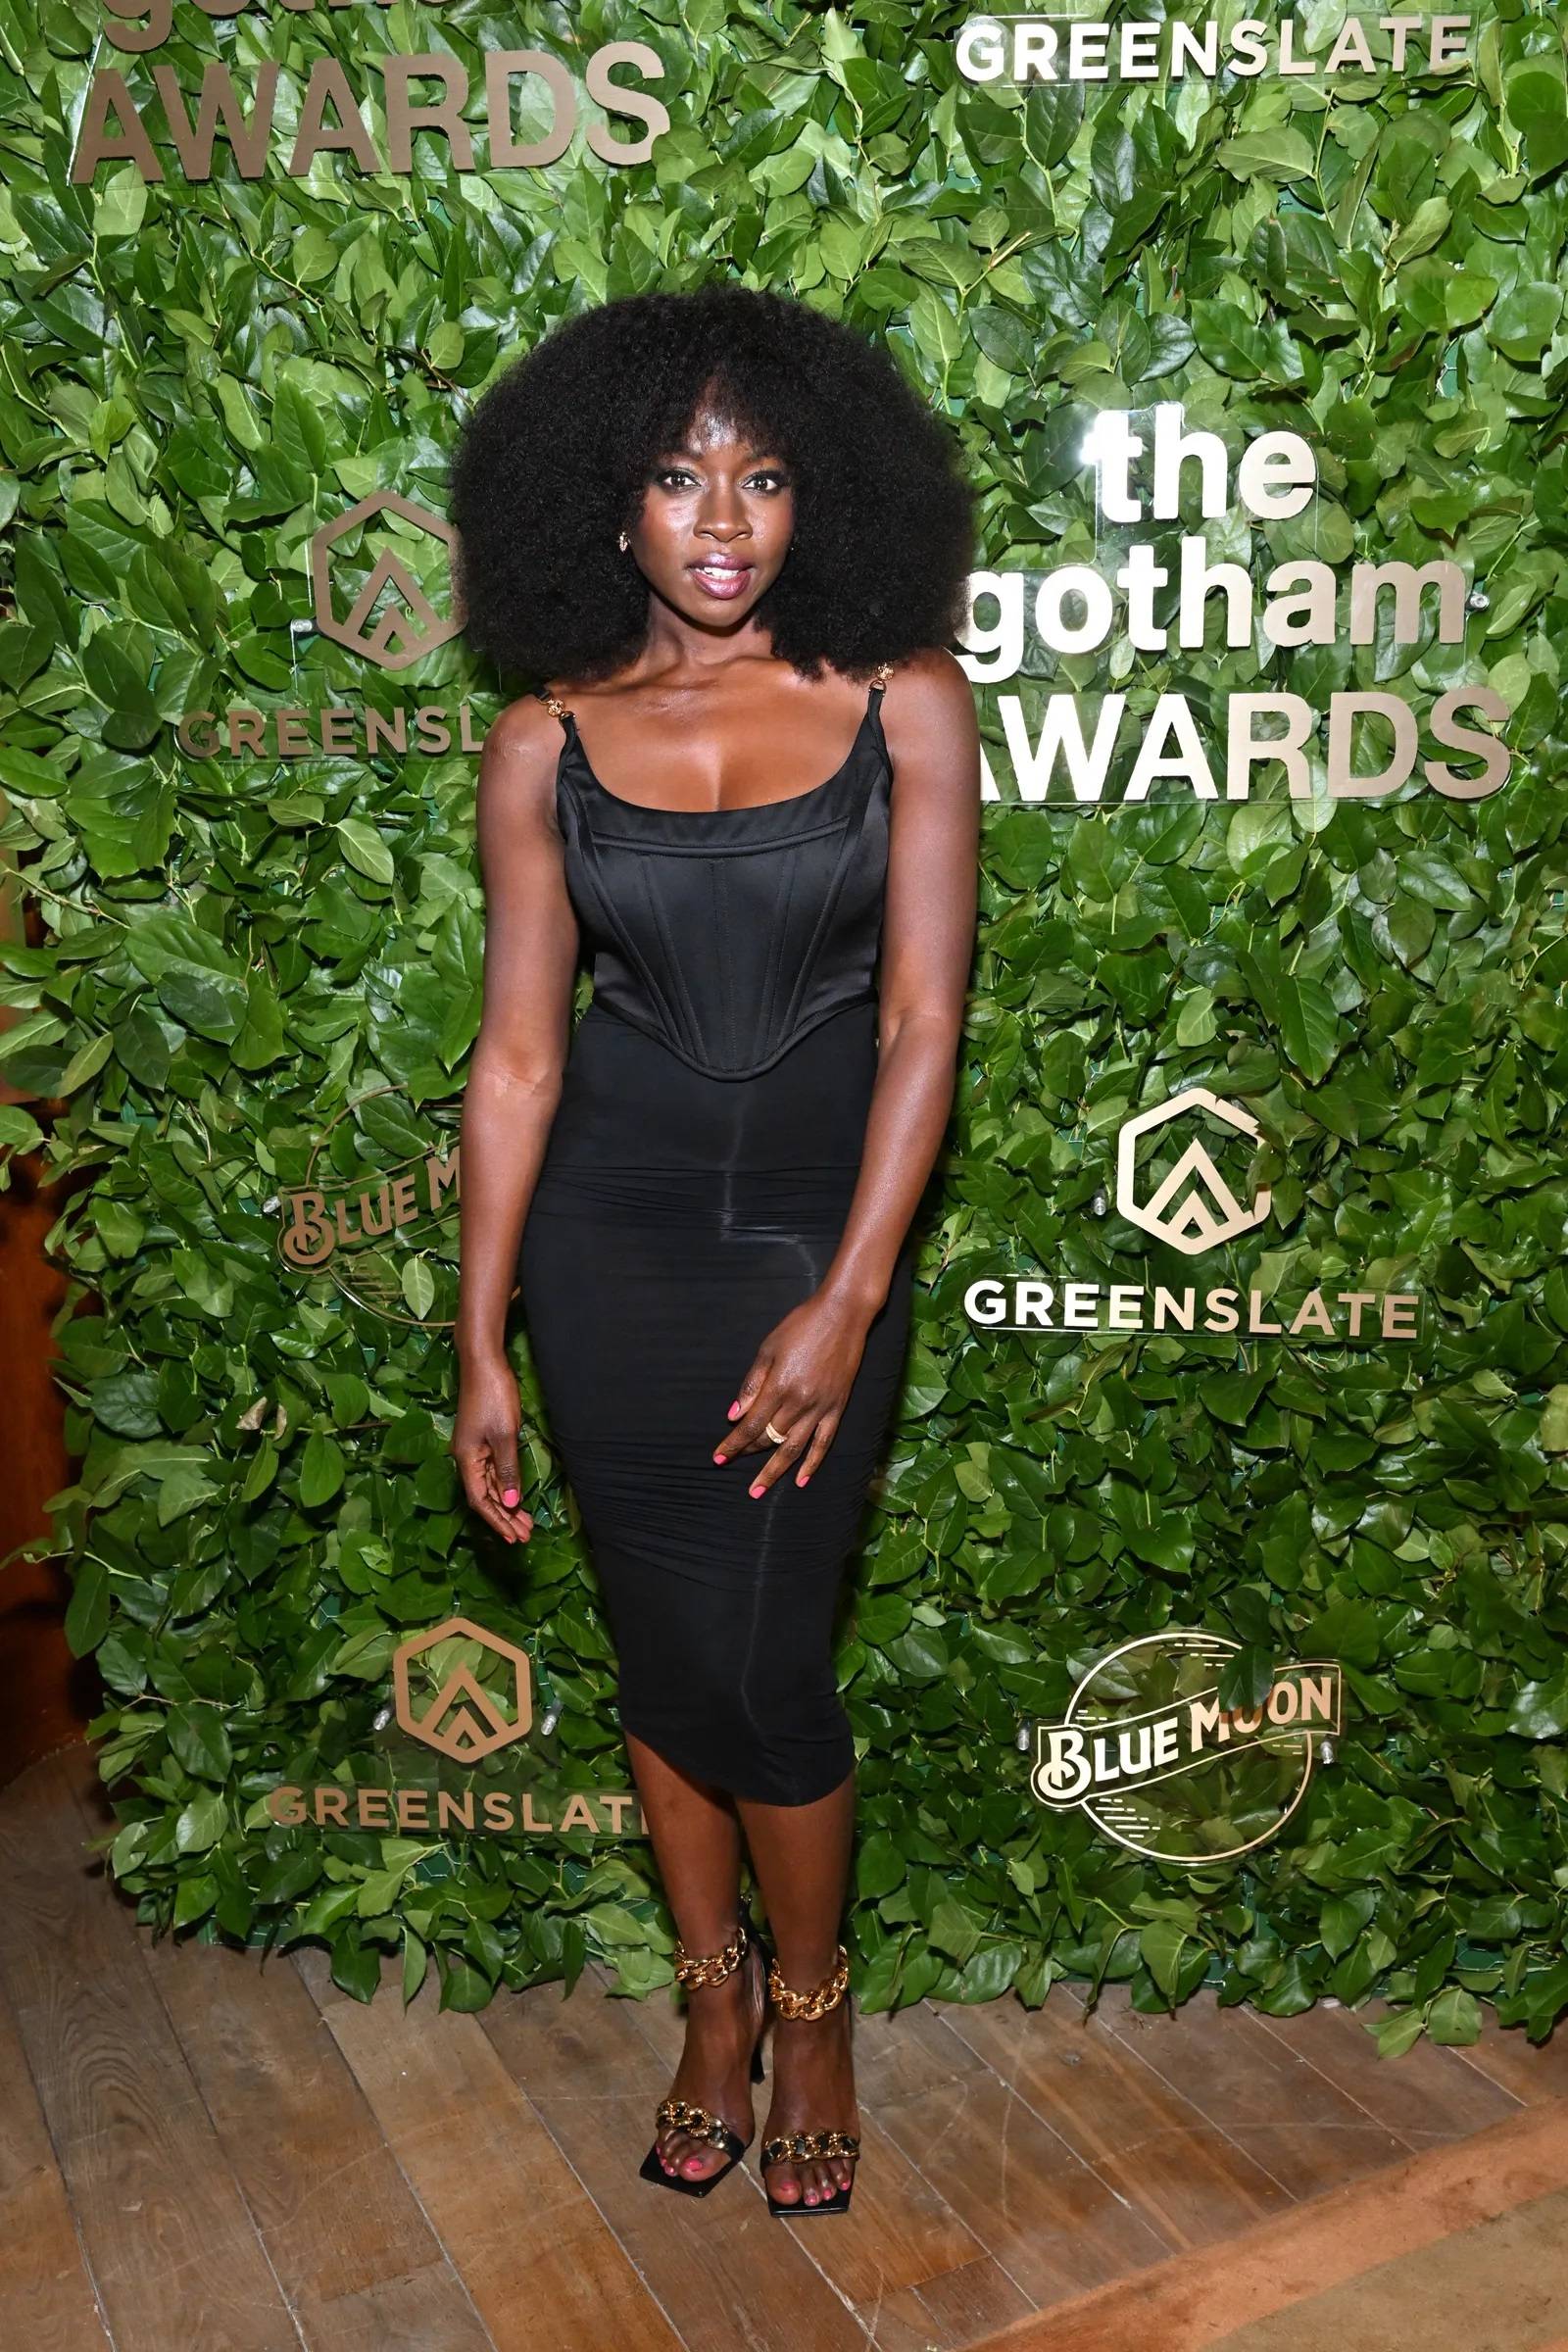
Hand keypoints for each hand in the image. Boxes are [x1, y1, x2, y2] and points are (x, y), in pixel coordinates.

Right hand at [451, 1354, 533, 1544]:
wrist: (484, 1362)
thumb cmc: (493, 1396)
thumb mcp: (505, 1435)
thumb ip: (507, 1469)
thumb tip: (509, 1502)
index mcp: (466, 1459)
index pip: (480, 1501)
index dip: (497, 1521)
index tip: (513, 1538)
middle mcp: (466, 1457)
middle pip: (484, 1496)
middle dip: (504, 1517)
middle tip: (525, 1536)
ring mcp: (473, 1448)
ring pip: (489, 1484)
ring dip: (506, 1504)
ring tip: (525, 1522)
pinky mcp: (482, 1438)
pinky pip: (492, 1471)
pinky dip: (504, 1485)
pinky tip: (515, 1494)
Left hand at [713, 1290, 872, 1496]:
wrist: (843, 1314)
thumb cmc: (801, 1325)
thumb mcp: (768, 1348)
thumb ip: (751, 1384)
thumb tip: (733, 1416)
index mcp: (779, 1387)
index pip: (751, 1425)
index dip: (733, 1444)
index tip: (719, 1457)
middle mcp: (799, 1403)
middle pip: (769, 1438)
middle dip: (748, 1453)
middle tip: (732, 1465)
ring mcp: (821, 1408)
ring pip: (794, 1448)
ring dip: (775, 1471)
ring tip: (759, 1490)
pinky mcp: (837, 1407)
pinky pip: (824, 1442)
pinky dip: (812, 1463)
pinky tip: (801, 1480)